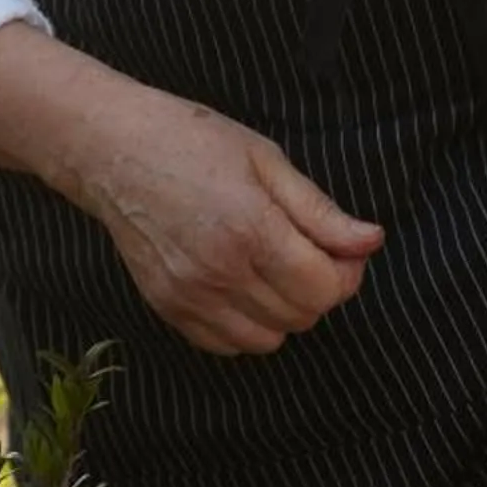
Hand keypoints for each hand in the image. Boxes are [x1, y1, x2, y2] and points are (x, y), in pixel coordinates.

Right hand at [79, 86, 384, 357]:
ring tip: (275, 267)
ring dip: (285, 310)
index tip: (344, 249)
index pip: (324, 288)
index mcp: (251, 228)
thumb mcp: (266, 160)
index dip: (347, 272)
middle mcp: (220, 272)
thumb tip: (371, 241)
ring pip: (269, 339)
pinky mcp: (168, 309)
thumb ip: (321, 211)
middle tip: (311, 252)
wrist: (114, 150)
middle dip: (320, 288)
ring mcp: (190, 296)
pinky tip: (243, 285)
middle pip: (302, 316)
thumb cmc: (193, 141)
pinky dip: (247, 325)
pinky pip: (228, 345)